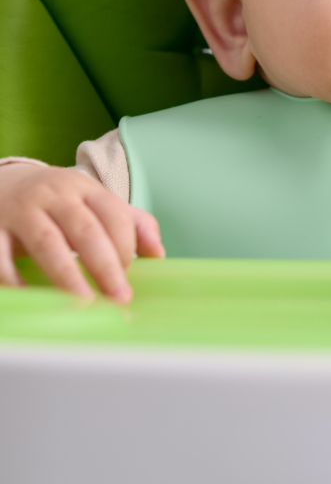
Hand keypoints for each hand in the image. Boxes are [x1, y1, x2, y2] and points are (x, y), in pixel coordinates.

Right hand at [0, 163, 164, 302]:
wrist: (3, 182)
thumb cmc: (59, 202)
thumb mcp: (94, 201)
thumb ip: (131, 223)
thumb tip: (158, 254)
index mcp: (86, 188)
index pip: (114, 215)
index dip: (126, 247)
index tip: (129, 278)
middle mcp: (55, 196)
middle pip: (86, 231)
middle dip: (106, 267)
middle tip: (120, 299)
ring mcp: (22, 211)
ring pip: (47, 243)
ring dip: (67, 276)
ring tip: (84, 304)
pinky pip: (1, 257)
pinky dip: (14, 279)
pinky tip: (30, 299)